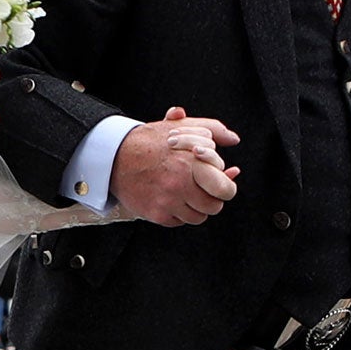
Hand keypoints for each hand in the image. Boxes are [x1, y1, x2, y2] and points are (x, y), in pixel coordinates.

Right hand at [111, 106, 240, 225]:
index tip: (220, 181)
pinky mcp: (156, 213)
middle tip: (202, 188)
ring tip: (185, 192)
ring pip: (197, 217)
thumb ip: (214, 130)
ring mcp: (168, 201)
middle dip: (211, 198)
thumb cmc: (151, 142)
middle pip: (214, 206)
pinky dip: (178, 213)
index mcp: (192, 162)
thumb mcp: (184, 128)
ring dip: (195, 207)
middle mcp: (181, 184)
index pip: (225, 188)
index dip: (226, 185)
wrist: (116, 156)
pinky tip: (171, 198)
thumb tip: (234, 140)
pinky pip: (179, 221)